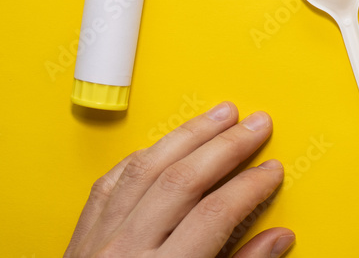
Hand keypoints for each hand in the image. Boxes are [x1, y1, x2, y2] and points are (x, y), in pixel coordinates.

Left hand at [65, 102, 294, 257]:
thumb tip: (278, 239)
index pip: (214, 216)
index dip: (249, 187)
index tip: (273, 170)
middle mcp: (125, 254)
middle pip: (182, 181)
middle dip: (226, 146)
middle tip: (258, 123)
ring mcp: (98, 241)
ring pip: (146, 168)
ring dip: (187, 134)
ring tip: (219, 115)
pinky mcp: (80, 237)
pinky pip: (112, 182)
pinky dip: (143, 157)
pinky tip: (165, 144)